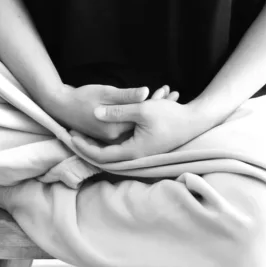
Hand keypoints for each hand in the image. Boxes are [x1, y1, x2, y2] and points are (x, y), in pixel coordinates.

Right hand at [61, 81, 173, 141]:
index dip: (156, 105)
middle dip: (157, 107)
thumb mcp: (105, 92)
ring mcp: (112, 137)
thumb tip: (147, 92)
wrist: (62, 107)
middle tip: (173, 92)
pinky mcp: (109, 134)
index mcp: (116, 129)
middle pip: (142, 123)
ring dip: (149, 110)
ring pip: (136, 123)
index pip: (142, 118)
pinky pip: (129, 124)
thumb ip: (126, 96)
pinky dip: (138, 114)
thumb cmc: (82, 97)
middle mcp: (116, 137)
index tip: (168, 93)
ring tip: (166, 95)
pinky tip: (150, 100)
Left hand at [65, 86, 200, 166]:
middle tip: (70, 135)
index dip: (83, 147)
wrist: (195, 120)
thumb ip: (118, 111)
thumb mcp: (142, 109)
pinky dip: (110, 140)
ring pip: (113, 151)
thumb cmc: (171, 115)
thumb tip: (95, 113)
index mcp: (133, 151)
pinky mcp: (144, 147)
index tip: (70, 135)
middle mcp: (136, 157)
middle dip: (86, 146)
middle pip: (104, 156)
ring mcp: (141, 153)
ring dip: (97, 143)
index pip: (101, 155)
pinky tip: (101, 131)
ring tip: (80, 134)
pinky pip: (122, 146)